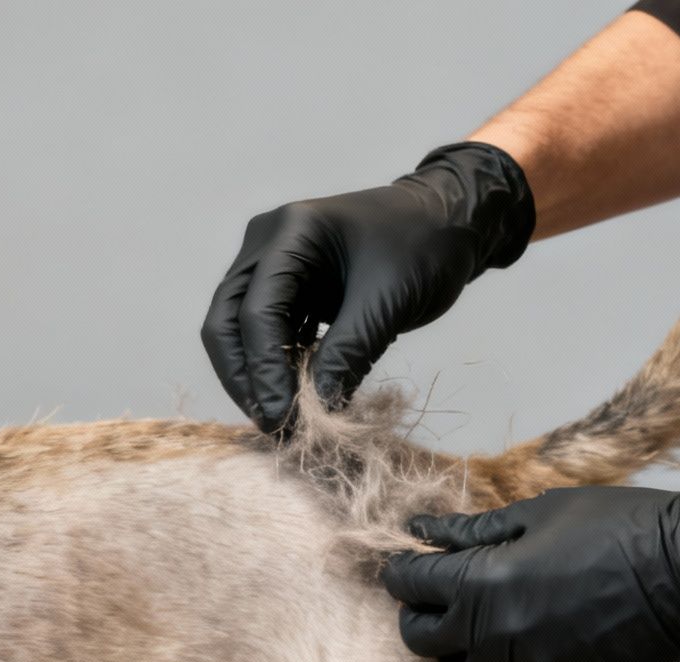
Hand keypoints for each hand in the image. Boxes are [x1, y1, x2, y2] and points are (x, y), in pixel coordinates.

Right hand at [202, 142, 534, 434]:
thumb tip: (318, 410)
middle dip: (244, 376)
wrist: (451, 221)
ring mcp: (273, 265)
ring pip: (239, 331)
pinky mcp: (289, 288)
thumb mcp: (388, 301)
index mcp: (290, 231)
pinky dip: (278, 366)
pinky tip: (294, 397)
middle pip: (227, 320)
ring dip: (256, 376)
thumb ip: (348, 353)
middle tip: (270, 423)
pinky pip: (268, 333)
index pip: (256, 309)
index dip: (265, 368)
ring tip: (280, 420)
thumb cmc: (426, 245)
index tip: (283, 416)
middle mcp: (267, 244)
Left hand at [379, 482, 679, 661]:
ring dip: (457, 650)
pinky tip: (510, 654)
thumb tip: (423, 530)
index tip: (404, 566)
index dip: (400, 573)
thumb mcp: (538, 513)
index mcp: (481, 581)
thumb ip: (473, 531)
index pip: (410, 586)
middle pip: (422, 639)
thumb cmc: (617, 526)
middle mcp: (493, 634)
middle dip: (418, 616)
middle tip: (433, 598)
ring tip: (473, 626)